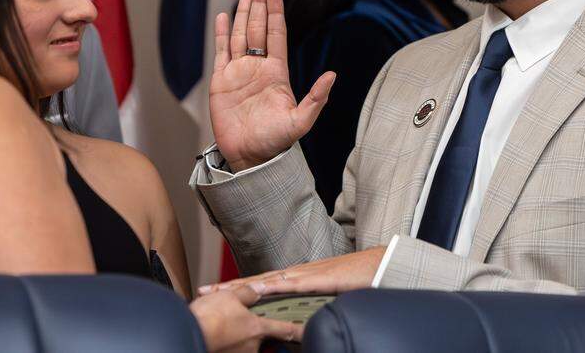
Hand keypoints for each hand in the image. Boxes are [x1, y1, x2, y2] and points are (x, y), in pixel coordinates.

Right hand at [189, 284, 300, 352]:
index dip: (298, 331)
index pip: (285, 330)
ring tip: (223, 326)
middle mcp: (251, 346)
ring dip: (238, 336)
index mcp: (257, 328)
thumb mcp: (229, 296)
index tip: (307, 332)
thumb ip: (247, 292)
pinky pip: (232, 348)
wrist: (186, 334)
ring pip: (245, 345)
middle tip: (242, 322)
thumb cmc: (207, 317)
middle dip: (255, 331)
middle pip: (262, 339)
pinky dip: (228, 342)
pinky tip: (218, 334)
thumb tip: (258, 288)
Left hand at [199, 247, 385, 296]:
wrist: (381, 265)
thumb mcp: (326, 295)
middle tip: (203, 290)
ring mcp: (307, 274)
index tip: (214, 291)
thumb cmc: (356, 280)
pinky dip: (273, 285)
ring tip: (219, 291)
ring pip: (267, 280)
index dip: (237, 287)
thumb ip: (310, 303)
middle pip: (256, 280)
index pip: (261, 283)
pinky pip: (293, 283)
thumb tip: (296, 319)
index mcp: (298, 277)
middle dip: (229, 286)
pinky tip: (257, 288)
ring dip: (242, 285)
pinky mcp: (319, 278)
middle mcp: (297, 273)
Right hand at [209, 0, 335, 171]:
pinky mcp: (221, 81)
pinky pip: (221, 52)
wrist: (249, 158)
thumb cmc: (275, 143)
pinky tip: (223, 16)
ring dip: (242, 12)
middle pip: (258, 27)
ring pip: (240, 34)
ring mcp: (238, 72)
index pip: (276, 35)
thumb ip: (316, 98)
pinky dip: (221, 33)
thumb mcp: (300, 122)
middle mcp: (258, 68)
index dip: (275, 13)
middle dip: (260, 3)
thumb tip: (332, 75)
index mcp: (277, 72)